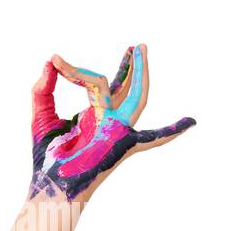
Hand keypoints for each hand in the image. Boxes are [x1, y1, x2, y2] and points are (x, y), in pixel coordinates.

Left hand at [28, 44, 194, 201]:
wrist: (51, 185)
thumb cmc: (47, 156)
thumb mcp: (41, 115)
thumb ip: (43, 89)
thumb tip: (49, 62)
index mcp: (92, 114)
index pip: (92, 83)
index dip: (73, 69)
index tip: (54, 59)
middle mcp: (108, 120)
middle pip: (124, 87)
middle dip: (130, 67)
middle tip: (137, 45)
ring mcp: (117, 131)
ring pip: (135, 98)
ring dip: (139, 75)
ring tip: (140, 50)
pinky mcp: (121, 144)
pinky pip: (150, 138)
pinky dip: (170, 131)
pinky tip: (190, 122)